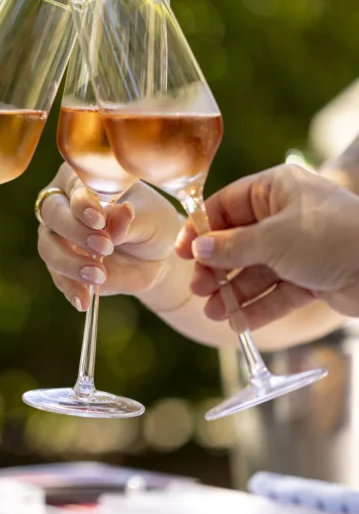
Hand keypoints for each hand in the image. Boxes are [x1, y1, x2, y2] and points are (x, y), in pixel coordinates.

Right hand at [37, 163, 183, 310]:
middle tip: (104, 247)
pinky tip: (83, 301)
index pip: (74, 187)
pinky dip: (70, 289)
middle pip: (52, 214)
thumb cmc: (151, 222)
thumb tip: (118, 214)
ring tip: (99, 276)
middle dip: (75, 232)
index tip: (99, 220)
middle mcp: (63, 205)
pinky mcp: (61, 266)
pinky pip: (58, 277)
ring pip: (48, 247)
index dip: (82, 204)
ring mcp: (57, 237)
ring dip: (70, 263)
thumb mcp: (150, 217)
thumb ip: (130, 219)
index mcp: (82, 179)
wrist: (154, 256)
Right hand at [175, 165, 358, 325]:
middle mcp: (285, 216)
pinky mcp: (311, 277)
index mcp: (275, 190)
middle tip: (199, 288)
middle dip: (217, 268)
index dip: (202, 230)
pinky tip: (238, 322)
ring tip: (214, 313)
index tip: (182, 253)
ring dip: (233, 293)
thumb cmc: (331, 237)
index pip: (226, 206)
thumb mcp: (273, 239)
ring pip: (256, 271)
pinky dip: (258, 307)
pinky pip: (276, 291)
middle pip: (238, 242)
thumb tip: (198, 247)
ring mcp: (299, 248)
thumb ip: (232, 246)